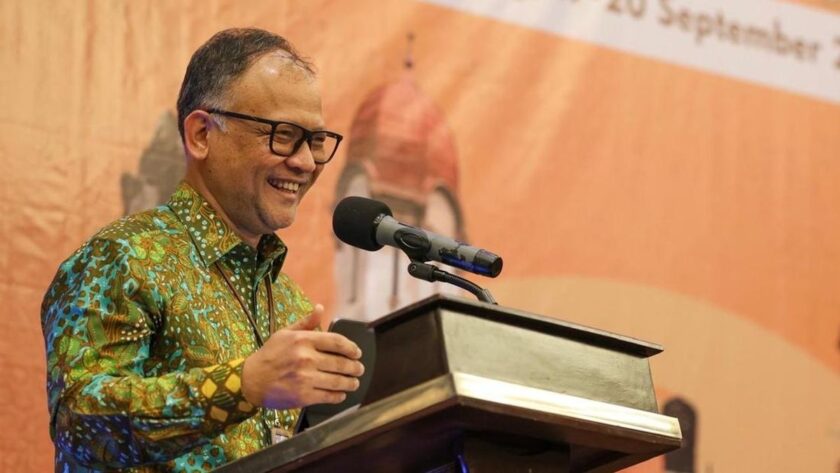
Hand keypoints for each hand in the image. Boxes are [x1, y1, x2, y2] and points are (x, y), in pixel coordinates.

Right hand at [241, 304, 364, 409]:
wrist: (251, 380)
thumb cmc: (269, 355)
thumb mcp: (285, 333)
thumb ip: (306, 323)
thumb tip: (320, 308)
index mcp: (303, 340)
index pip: (337, 342)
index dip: (352, 348)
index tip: (357, 353)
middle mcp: (306, 358)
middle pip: (341, 363)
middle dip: (354, 367)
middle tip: (359, 369)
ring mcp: (306, 378)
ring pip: (338, 381)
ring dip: (350, 383)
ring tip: (354, 383)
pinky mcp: (303, 396)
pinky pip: (328, 396)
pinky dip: (338, 396)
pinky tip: (341, 394)